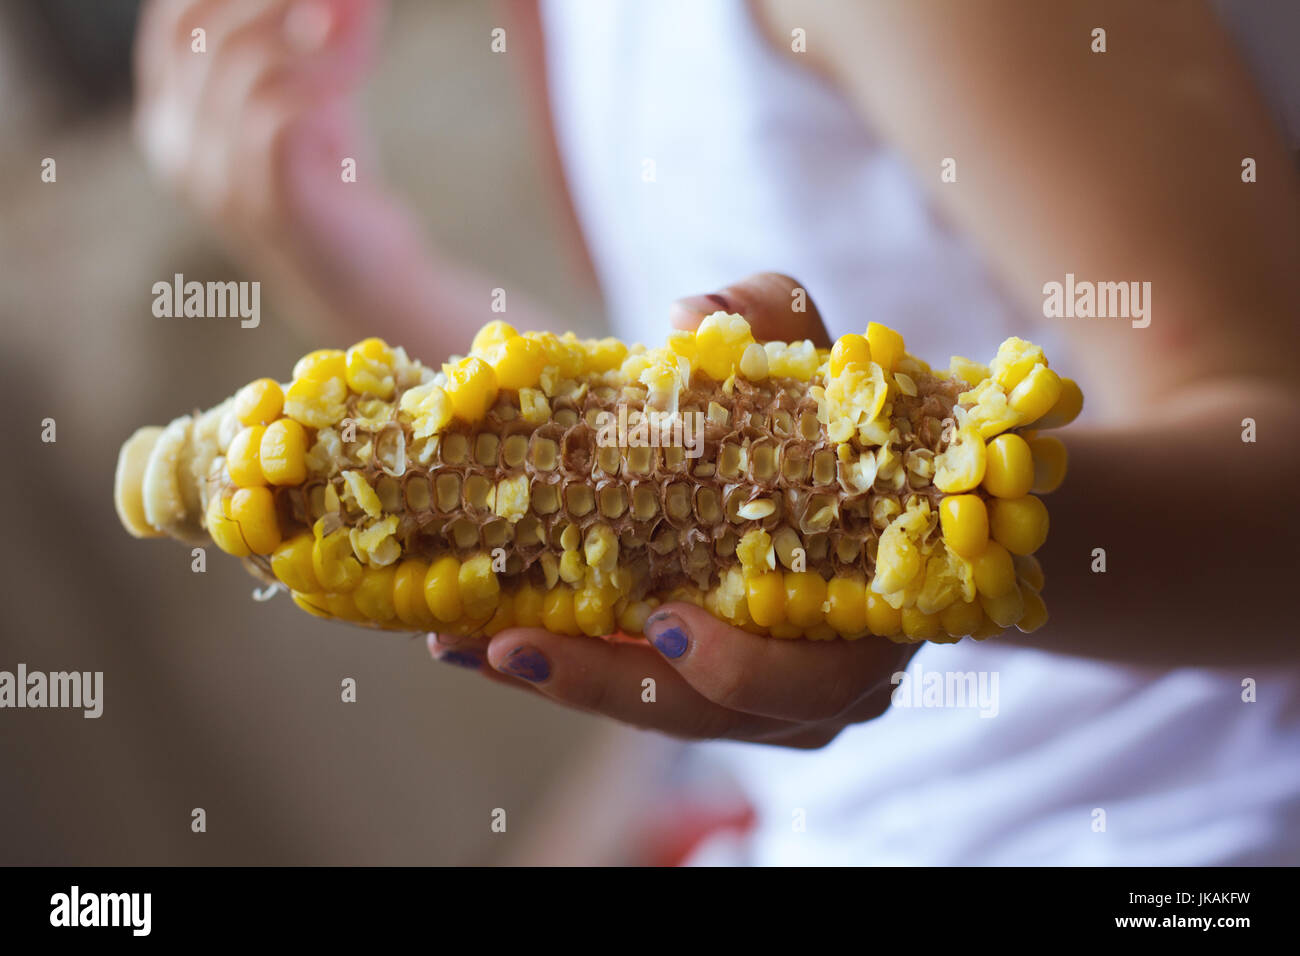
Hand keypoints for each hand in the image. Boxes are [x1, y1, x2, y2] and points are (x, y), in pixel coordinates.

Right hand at [133, 0, 457, 347]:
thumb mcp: (303, 92)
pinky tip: (363, 52)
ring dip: (305, 19)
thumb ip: (300, 33)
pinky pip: (280, 116)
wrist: (360, 280)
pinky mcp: (265, 204)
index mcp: (170, 113)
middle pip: (198, 32)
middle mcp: (178, 146)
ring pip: (243, 67)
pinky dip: (323, 70)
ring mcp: (215, 180)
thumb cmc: (330, 177)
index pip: (175, 21)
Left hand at [430, 272, 918, 748]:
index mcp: (871, 616)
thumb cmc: (818, 404)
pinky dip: (545, 662)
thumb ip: (768, 319)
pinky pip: (615, 685)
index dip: (745, 668)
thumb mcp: (805, 347)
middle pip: (714, 715)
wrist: (798, 443)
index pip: (818, 677)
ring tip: (461, 638)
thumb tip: (695, 318)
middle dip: (609, 684)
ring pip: (651, 708)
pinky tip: (464, 635)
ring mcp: (746, 695)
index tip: (667, 624)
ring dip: (554, 679)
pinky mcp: (683, 681)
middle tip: (517, 645)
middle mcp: (816, 681)